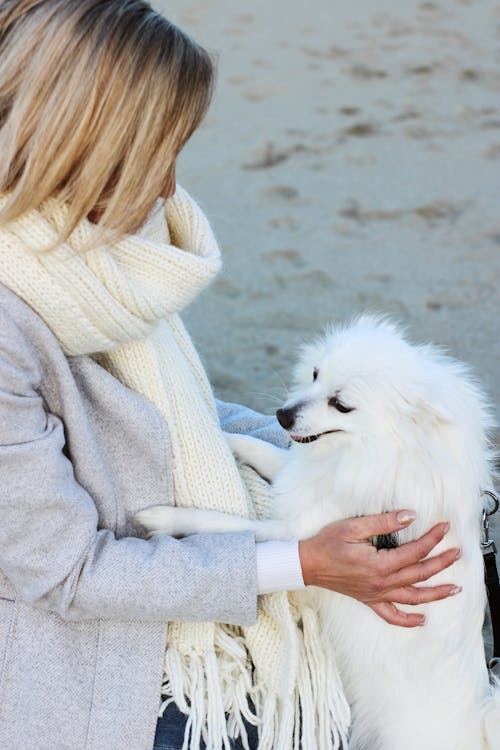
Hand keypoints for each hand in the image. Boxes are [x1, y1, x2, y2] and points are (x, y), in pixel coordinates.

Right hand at [298, 510, 459, 626]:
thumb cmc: (328, 543)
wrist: (308, 564)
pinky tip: (422, 620)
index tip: (444, 528)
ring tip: (455, 589)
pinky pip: (392, 615)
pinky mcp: (369, 600)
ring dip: (436, 593)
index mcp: (380, 564)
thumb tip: (410, 516)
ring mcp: (377, 595)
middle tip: (457, 553)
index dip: (432, 539)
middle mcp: (382, 583)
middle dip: (442, 563)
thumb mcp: (354, 527)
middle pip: (420, 574)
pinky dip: (409, 620)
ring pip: (413, 597)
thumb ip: (384, 522)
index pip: (415, 551)